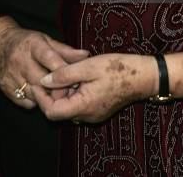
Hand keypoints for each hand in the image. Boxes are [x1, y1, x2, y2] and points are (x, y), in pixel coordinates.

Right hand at [0, 17, 88, 108]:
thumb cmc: (27, 43)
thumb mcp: (46, 40)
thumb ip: (65, 50)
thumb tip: (86, 55)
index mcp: (33, 45)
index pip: (49, 58)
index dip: (63, 70)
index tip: (76, 78)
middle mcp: (20, 61)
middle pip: (43, 80)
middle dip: (59, 87)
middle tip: (71, 91)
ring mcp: (12, 76)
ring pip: (35, 94)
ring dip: (49, 96)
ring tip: (58, 94)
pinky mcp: (6, 89)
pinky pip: (26, 102)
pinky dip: (36, 101)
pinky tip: (42, 95)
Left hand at [32, 53, 157, 122]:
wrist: (145, 76)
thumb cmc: (119, 68)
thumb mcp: (88, 66)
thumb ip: (64, 74)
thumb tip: (44, 80)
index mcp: (84, 106)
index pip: (52, 112)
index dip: (41, 97)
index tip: (38, 80)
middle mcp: (87, 116)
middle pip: (59, 110)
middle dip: (52, 93)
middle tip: (52, 72)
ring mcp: (94, 114)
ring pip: (69, 107)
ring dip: (64, 91)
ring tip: (66, 71)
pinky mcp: (99, 109)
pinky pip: (80, 104)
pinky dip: (74, 92)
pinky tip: (78, 76)